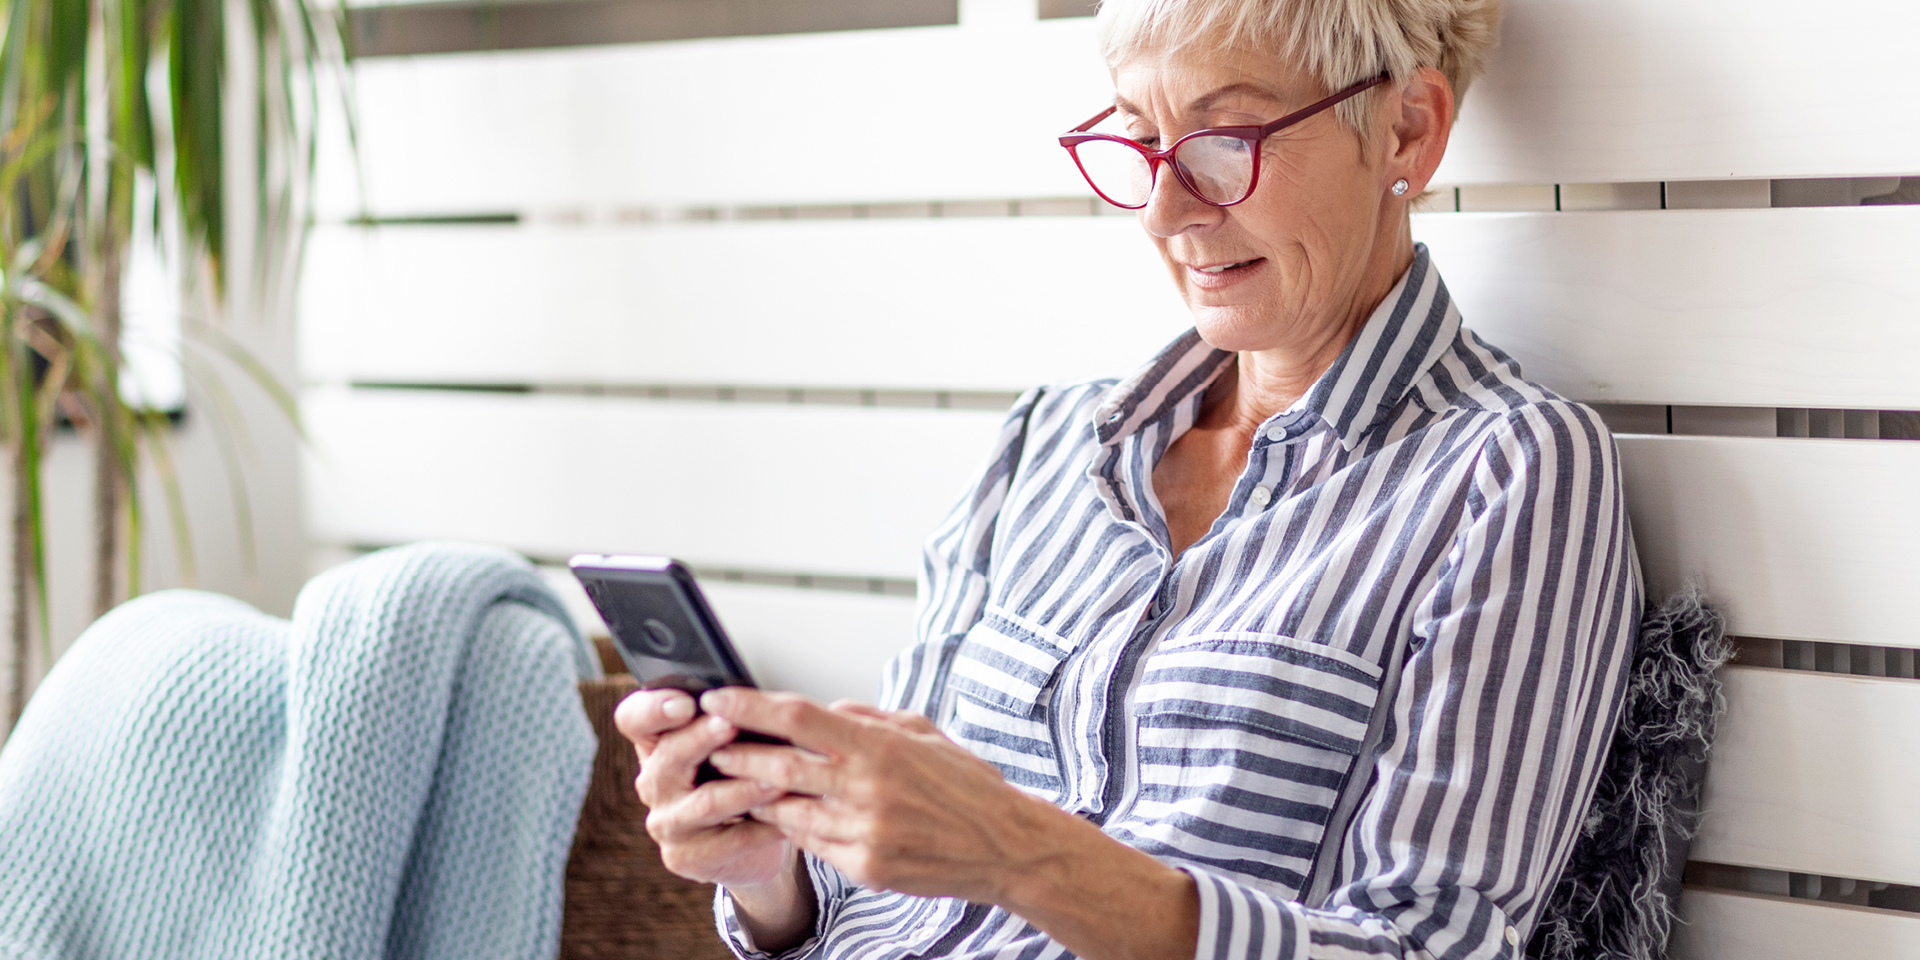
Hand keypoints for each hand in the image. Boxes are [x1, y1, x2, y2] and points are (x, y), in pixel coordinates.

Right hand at [613, 688, 795, 889]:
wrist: (750, 845)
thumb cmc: (741, 779)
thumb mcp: (734, 744)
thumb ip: (734, 721)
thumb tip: (759, 698)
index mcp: (658, 743)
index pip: (634, 718)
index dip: (653, 709)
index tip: (685, 702)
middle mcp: (654, 781)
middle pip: (668, 756)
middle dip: (702, 738)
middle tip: (731, 724)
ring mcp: (666, 822)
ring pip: (706, 802)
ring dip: (745, 789)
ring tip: (777, 778)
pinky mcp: (684, 857)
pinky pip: (730, 840)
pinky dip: (764, 827)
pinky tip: (789, 818)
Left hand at [700, 689, 1066, 903]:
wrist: (1003, 845)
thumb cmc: (964, 785)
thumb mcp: (921, 731)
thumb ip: (866, 719)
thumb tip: (820, 710)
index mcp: (880, 747)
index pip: (799, 718)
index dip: (751, 707)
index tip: (719, 697)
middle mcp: (866, 789)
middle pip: (778, 766)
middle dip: (736, 753)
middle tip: (711, 743)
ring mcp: (862, 832)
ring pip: (786, 809)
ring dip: (755, 794)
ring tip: (735, 779)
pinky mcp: (863, 866)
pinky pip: (810, 842)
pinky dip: (790, 825)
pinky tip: (779, 814)